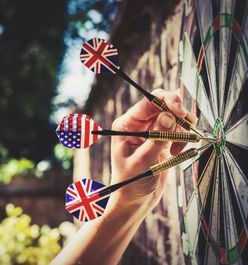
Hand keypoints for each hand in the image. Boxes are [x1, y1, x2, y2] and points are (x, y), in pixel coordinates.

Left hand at [109, 89, 197, 209]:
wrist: (135, 200)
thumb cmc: (130, 183)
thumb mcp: (143, 162)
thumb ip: (156, 139)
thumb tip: (169, 116)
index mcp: (126, 125)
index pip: (148, 103)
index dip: (166, 102)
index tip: (180, 112)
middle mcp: (138, 125)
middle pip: (162, 105)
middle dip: (178, 112)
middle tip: (188, 124)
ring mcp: (151, 132)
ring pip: (173, 116)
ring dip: (182, 128)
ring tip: (179, 147)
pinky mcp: (162, 140)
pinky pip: (177, 130)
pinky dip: (183, 138)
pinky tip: (178, 152)